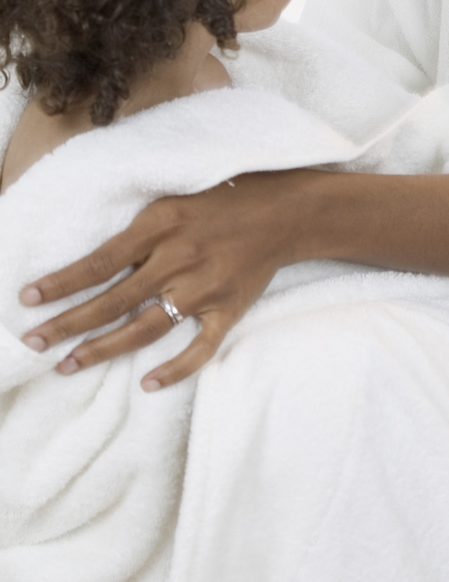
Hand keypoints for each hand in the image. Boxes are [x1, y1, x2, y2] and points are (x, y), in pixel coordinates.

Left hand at [20, 170, 313, 390]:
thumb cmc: (226, 198)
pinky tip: (146, 383)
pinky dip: (174, 368)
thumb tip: (94, 262)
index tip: (29, 298)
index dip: (62, 282)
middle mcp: (180, 258)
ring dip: (103, 348)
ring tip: (67, 365)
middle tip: (33, 342)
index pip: (100, 261)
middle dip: (68, 323)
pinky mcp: (229, 309)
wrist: (286, 212)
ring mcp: (205, 288)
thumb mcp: (174, 199)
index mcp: (162, 224)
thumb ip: (139, 229)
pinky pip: (200, 348)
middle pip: (113, 300)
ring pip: (145, 327)